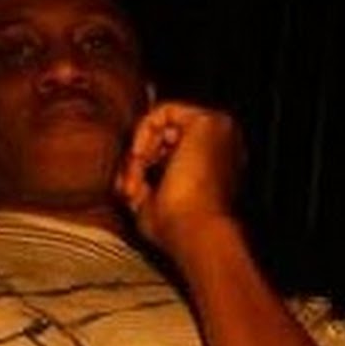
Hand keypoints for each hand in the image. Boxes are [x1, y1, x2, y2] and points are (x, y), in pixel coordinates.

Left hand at [115, 102, 245, 257]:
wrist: (194, 233)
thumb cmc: (177, 229)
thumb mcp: (152, 204)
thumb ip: (142, 183)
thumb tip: (122, 175)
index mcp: (214, 167)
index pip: (168, 151)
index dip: (143, 166)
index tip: (130, 191)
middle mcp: (221, 147)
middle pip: (164, 136)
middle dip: (138, 160)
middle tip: (129, 189)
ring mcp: (219, 131)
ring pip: (161, 125)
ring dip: (140, 153)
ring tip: (137, 183)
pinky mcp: (209, 120)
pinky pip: (163, 112)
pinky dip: (144, 133)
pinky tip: (141, 158)